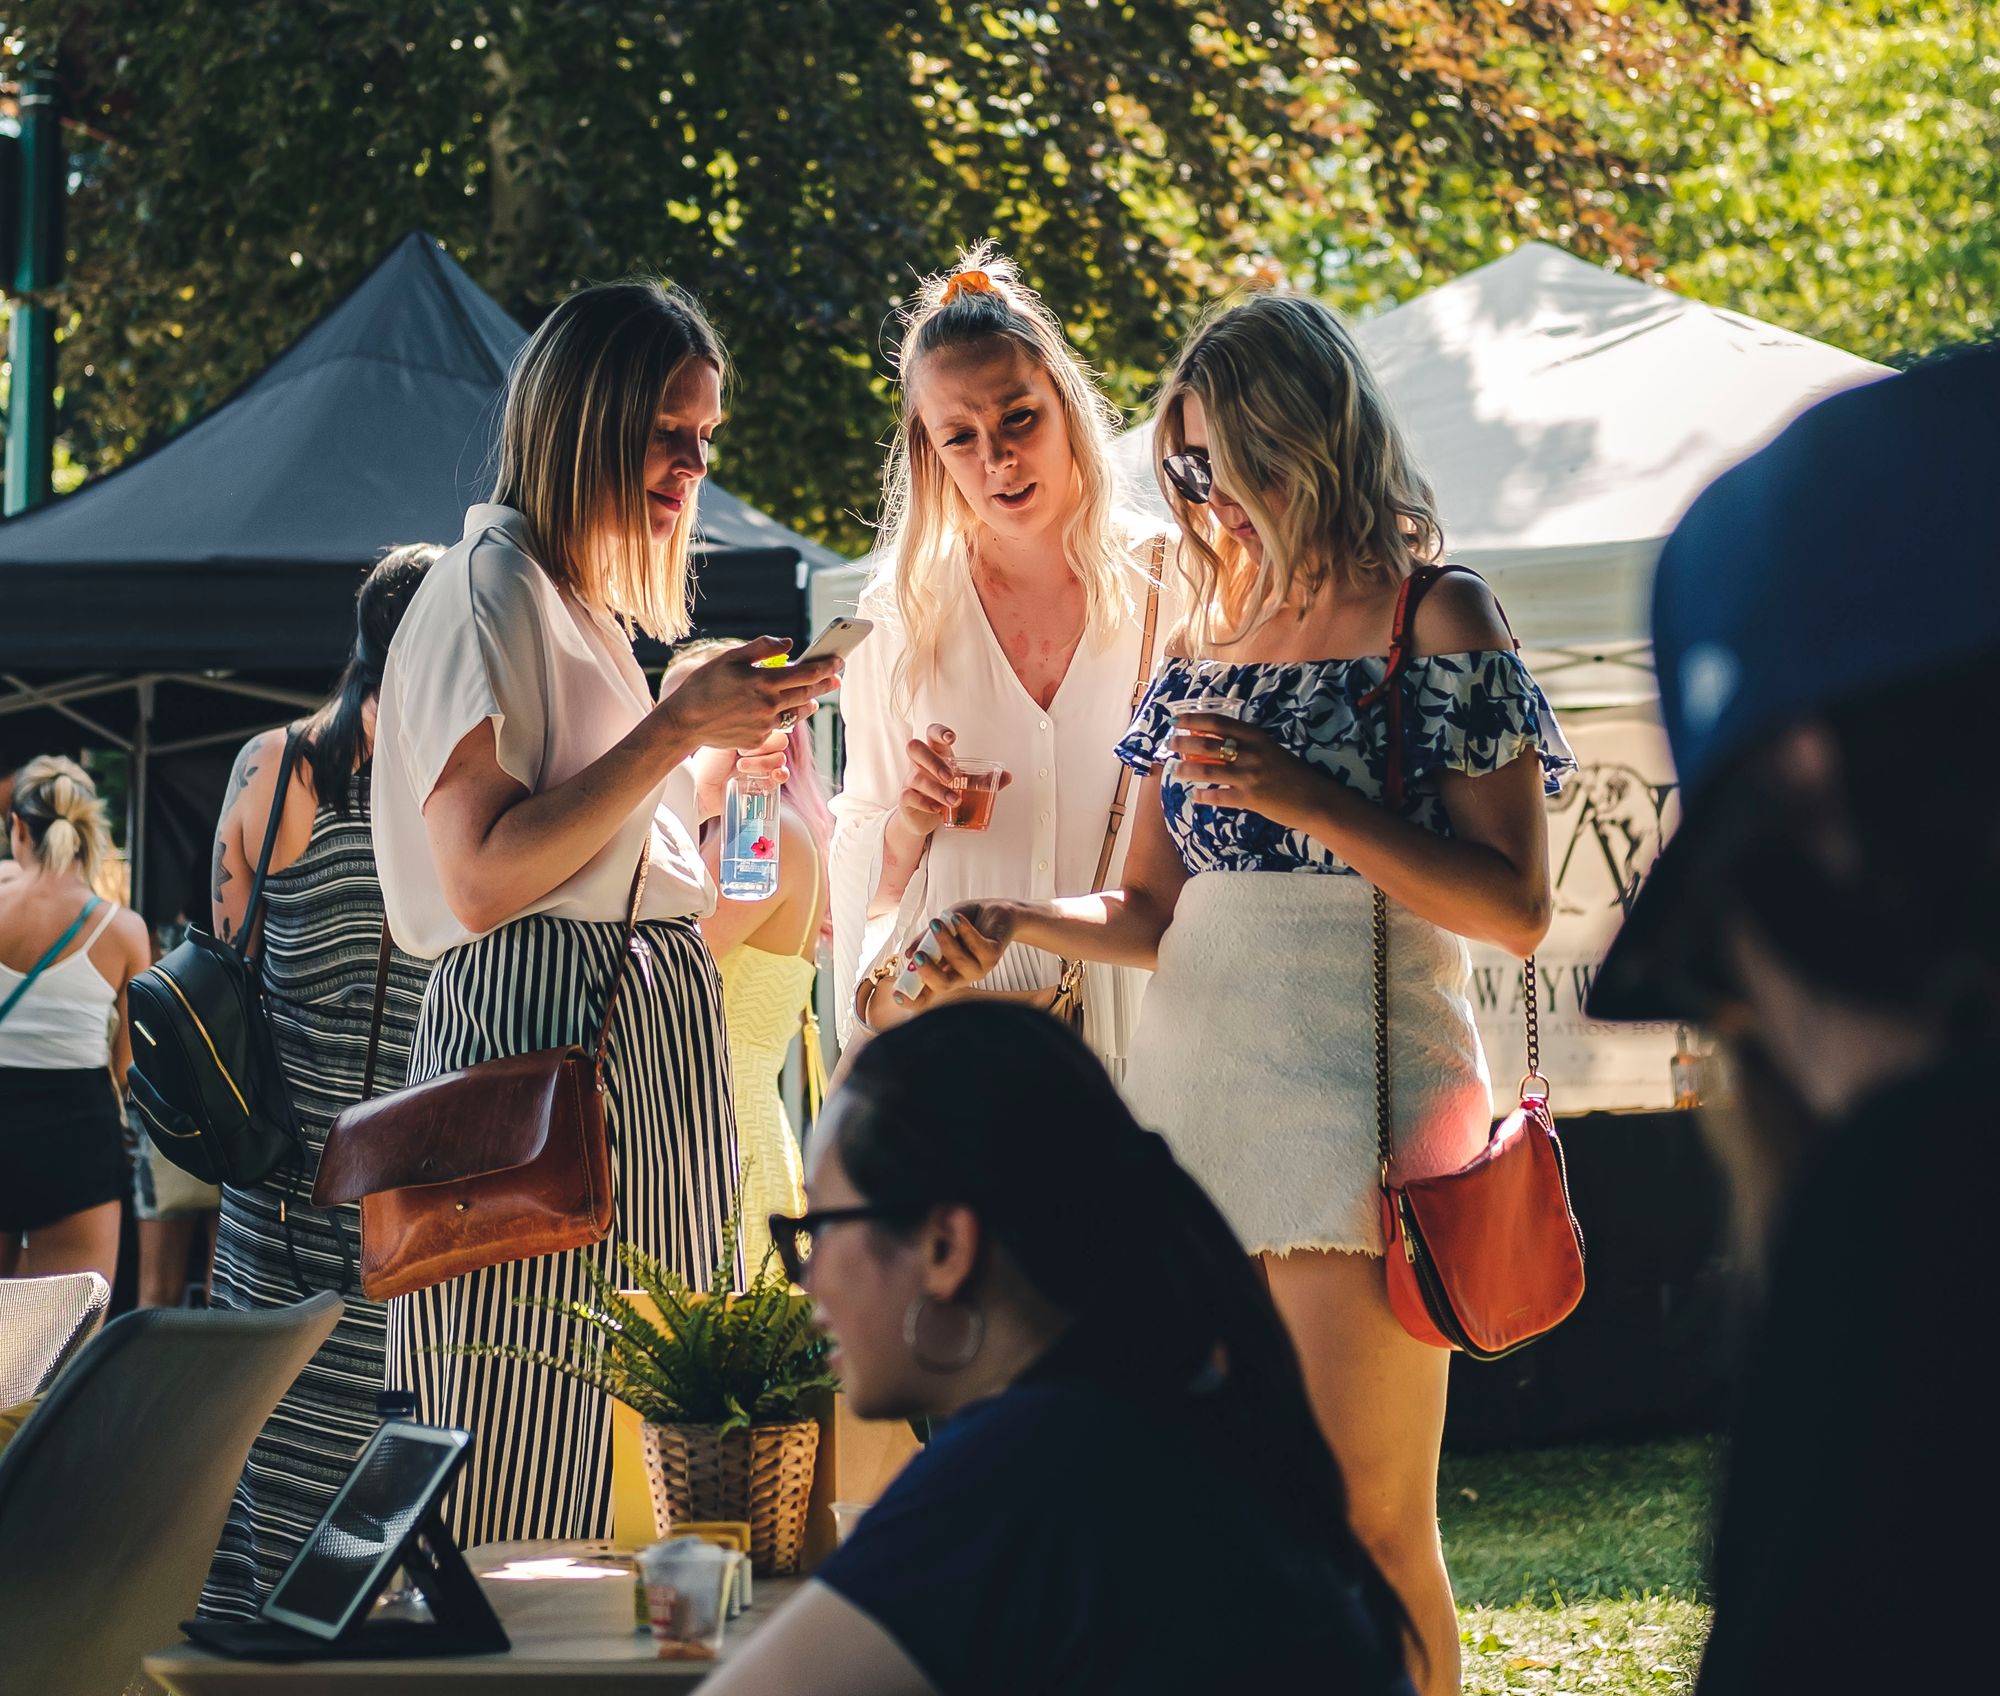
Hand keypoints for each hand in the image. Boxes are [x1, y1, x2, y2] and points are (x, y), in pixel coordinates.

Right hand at [657, 635, 840, 754]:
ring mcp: (765, 725)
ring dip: (809, 703)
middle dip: (824, 684)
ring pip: (796, 713)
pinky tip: (785, 711)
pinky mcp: (758, 740)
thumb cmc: (705, 685)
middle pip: (807, 693)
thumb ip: (762, 647)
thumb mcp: (730, 658)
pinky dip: (784, 717)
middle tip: (837, 678)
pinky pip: (778, 727)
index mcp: (764, 681)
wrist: (685, 722)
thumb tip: (789, 643)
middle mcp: (769, 705)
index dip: (826, 666)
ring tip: (815, 697)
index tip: (839, 661)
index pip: (806, 673)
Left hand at [691, 731, 791, 822]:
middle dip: (763, 748)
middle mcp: (759, 748)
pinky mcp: (765, 783)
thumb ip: (745, 730)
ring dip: (763, 763)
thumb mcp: (725, 740)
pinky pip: (782, 776)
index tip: (743, 738)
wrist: (700, 790)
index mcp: (751, 734)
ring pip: (780, 759)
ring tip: (741, 768)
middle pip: (780, 742)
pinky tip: (771, 776)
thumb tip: (763, 724)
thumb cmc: (707, 763)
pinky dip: (780, 775)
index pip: (772, 725)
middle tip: (741, 754)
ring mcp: (763, 766)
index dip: (763, 732)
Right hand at [892, 903, 1015, 1007]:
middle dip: (929, 973)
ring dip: (946, 941)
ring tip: (936, 922)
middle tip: (917, 956)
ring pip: (960, 962)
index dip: (912, 999)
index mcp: (944, 973)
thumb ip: (925, 941)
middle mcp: (961, 976)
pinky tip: (957, 918)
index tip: (896, 996)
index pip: (927, 994)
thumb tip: (908, 954)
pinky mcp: (994, 954)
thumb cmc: (963, 923)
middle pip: (943, 986)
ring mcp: (979, 968)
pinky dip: (966, 931)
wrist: (995, 912)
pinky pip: (979, 946)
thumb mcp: (939, 928)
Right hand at [894, 724, 1011, 838]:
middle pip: (914, 748)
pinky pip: (909, 796)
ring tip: (955, 800)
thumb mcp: (964, 783)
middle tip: (951, 777)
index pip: (931, 733)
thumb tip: (1008, 776)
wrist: (923, 817)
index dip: (939, 731)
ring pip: (915, 777)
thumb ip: (983, 779)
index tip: (952, 738)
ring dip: (937, 789)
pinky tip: (938, 809)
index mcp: (934, 753)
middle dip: (933, 761)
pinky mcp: (905, 798)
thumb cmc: (943, 790)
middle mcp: (919, 763)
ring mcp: (910, 780)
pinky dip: (926, 802)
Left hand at [1167, 716, 1324, 831]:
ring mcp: (1250, 776)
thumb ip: (1245, 745)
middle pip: (1208, 745)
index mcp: (1256, 737)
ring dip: (1186, 769)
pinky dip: (1204, 795)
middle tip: (1169, 744)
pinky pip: (1219, 796)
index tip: (1176, 719)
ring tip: (1175, 769)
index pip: (1218, 723)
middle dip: (1183, 743)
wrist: (1315, 798)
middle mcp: (1251, 753)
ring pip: (1208, 770)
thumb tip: (1212, 742)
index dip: (1193, 720)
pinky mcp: (1250, 799)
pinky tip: (1195, 795)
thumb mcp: (1270, 749)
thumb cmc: (1291, 773)